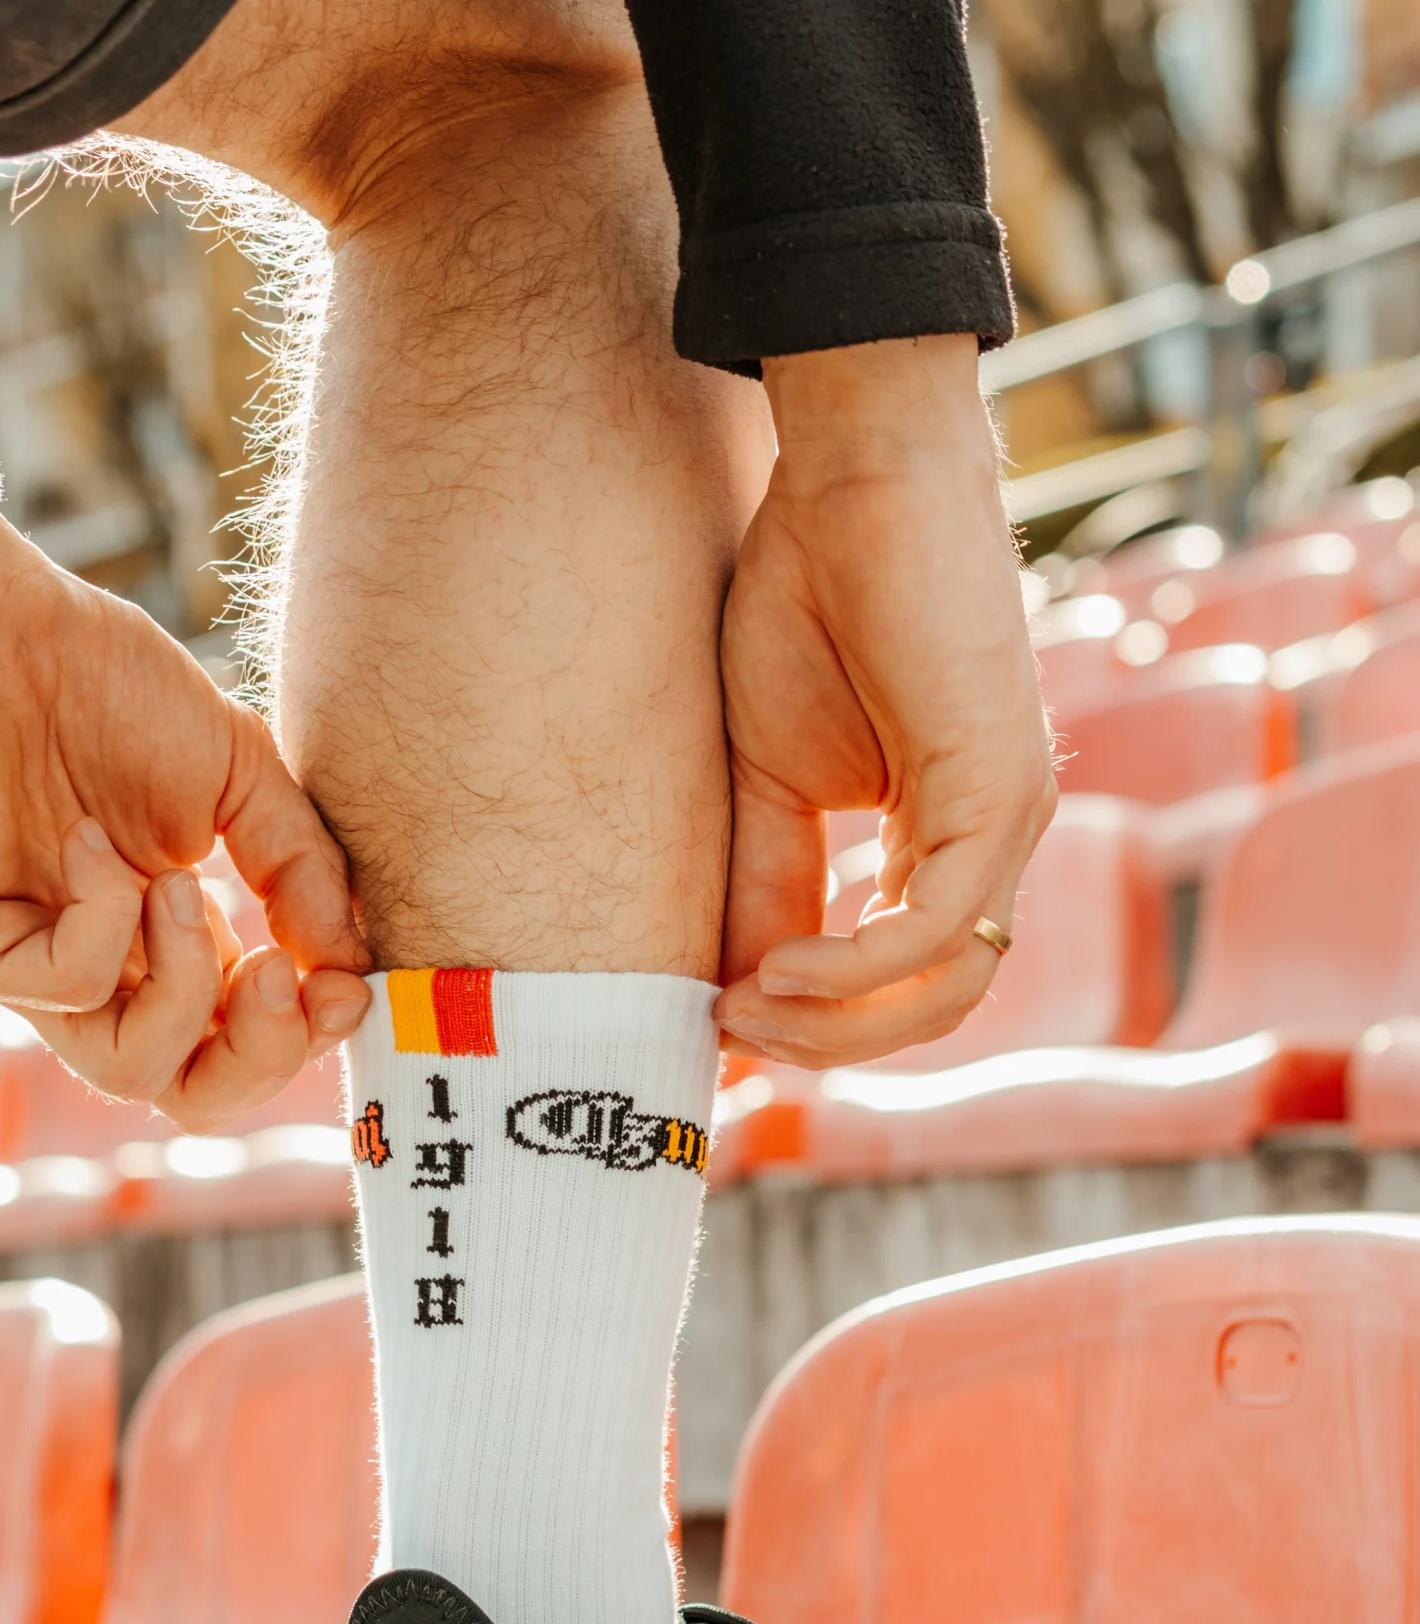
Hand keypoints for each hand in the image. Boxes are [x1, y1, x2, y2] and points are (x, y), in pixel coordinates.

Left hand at [0, 485, 371, 1127]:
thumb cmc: (101, 685)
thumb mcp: (240, 776)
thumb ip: (302, 872)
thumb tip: (350, 969)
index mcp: (172, 943)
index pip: (244, 1048)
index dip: (303, 1038)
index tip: (343, 985)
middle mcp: (109, 975)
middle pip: (196, 1095)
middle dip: (262, 1054)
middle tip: (286, 978)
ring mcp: (37, 971)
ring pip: (131, 1072)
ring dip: (186, 982)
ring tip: (180, 883)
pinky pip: (69, 989)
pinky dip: (106, 918)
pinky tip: (89, 841)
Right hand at [714, 338, 1055, 1068]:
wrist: (855, 475)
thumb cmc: (810, 596)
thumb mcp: (767, 775)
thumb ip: (764, 881)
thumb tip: (733, 990)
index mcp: (949, 834)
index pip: (904, 980)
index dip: (816, 1023)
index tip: (721, 1020)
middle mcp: (996, 837)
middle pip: (932, 1004)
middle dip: (827, 1041)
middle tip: (733, 1030)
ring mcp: (1009, 816)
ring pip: (945, 985)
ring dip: (837, 1022)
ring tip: (747, 1004)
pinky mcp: (999, 789)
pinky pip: (934, 927)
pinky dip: (853, 969)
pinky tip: (778, 968)